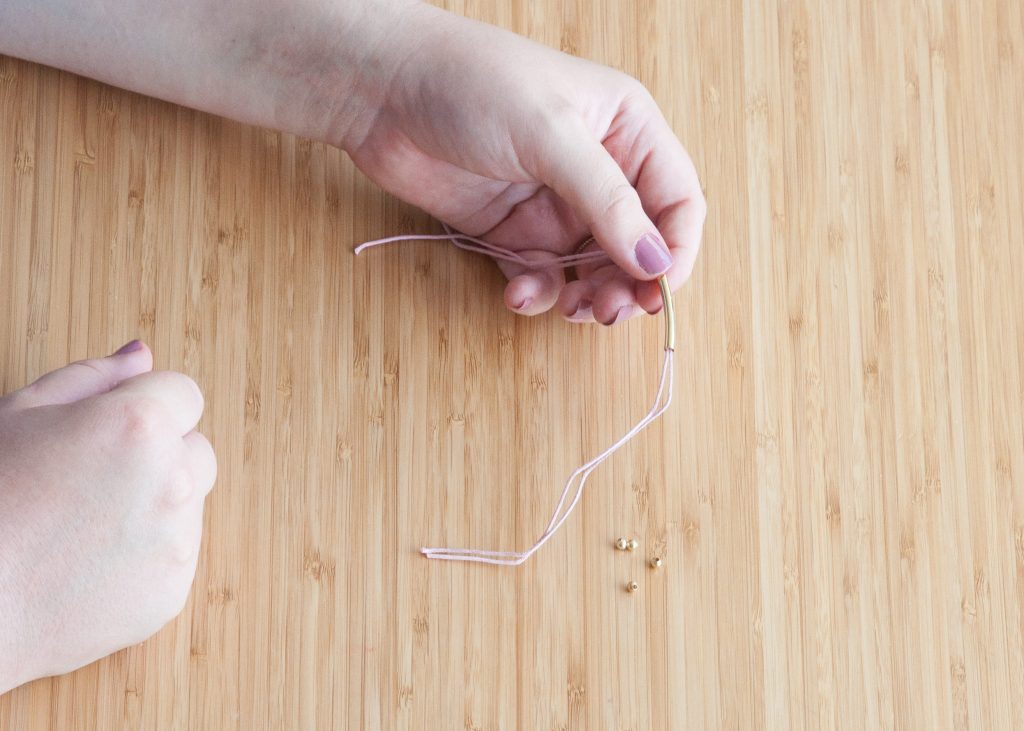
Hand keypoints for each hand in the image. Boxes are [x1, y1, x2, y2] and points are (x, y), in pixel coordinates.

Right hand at [0, 342, 215, 693]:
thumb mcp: (18, 415)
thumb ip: (91, 379)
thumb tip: (140, 356)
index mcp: (140, 426)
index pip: (184, 393)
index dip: (147, 405)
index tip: (112, 428)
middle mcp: (173, 480)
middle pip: (195, 450)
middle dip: (159, 456)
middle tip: (91, 479)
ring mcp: (177, 540)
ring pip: (188, 505)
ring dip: (154, 506)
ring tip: (82, 526)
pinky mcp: (172, 591)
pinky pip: (174, 558)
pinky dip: (145, 557)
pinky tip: (87, 564)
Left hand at [338, 3, 705, 323]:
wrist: (382, 88)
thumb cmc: (472, 83)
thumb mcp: (550, 135)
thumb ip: (606, 201)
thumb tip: (655, 262)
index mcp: (627, 130)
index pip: (677, 201)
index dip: (675, 250)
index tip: (659, 291)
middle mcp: (598, 171)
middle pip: (638, 246)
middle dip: (629, 284)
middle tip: (609, 311)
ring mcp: (554, 204)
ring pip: (592, 270)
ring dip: (585, 296)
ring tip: (569, 308)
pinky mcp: (512, 231)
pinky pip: (541, 277)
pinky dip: (536, 294)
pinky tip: (517, 294)